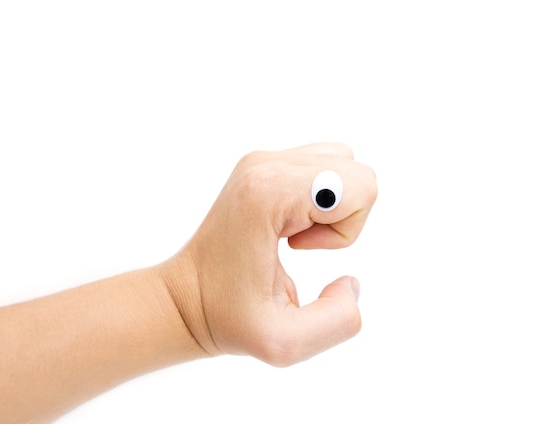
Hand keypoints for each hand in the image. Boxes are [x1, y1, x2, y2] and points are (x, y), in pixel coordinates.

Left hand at [162, 143, 377, 365]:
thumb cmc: (227, 318)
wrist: (185, 297)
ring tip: (295, 234)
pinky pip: (323, 167)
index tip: (301, 249)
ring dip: (333, 206)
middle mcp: (266, 164)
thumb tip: (351, 283)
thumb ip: (338, 321)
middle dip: (342, 217)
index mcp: (269, 193)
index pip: (359, 187)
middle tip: (301, 243)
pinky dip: (321, 197)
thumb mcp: (285, 342)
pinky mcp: (264, 165)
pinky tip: (290, 225)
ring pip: (342, 164)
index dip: (344, 230)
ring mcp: (263, 160)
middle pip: (355, 173)